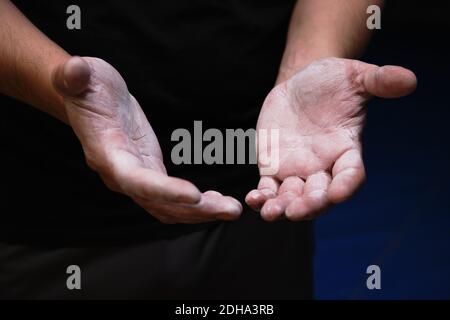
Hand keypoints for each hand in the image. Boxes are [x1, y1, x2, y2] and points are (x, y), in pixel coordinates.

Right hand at [52, 56, 241, 223]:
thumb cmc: (86, 87)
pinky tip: (217, 200)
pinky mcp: (148, 172)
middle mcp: (121, 174)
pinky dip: (195, 204)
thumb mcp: (81, 75)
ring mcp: (136, 177)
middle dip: (195, 211)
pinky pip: (171, 199)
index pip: (134, 179)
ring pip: (168, 208)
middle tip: (231, 209)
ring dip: (200, 212)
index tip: (194, 195)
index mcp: (106, 153)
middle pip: (158, 204)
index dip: (163, 190)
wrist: (91, 98)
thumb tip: (75, 72)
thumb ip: (74, 77)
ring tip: (232, 209)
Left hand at [246, 58, 415, 220]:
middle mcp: (323, 167)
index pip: (350, 175)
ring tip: (271, 212)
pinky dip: (261, 198)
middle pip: (320, 196)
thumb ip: (378, 81)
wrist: (300, 85)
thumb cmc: (332, 82)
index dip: (345, 186)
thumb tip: (408, 79)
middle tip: (298, 210)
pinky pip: (268, 189)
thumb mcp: (354, 76)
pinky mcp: (273, 168)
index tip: (336, 193)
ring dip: (282, 207)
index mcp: (346, 150)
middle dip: (309, 204)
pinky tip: (252, 200)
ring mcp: (297, 170)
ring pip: (292, 198)